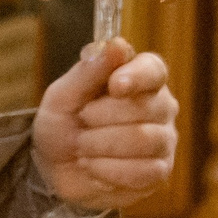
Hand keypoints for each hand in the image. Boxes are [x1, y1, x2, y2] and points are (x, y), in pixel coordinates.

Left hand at [32, 38, 178, 211]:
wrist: (53, 166)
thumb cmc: (62, 123)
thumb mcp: (62, 95)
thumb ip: (87, 71)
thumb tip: (116, 45)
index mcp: (138, 78)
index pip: (153, 69)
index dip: (136, 76)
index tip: (114, 86)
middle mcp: (159, 105)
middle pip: (145, 108)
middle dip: (99, 119)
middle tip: (80, 122)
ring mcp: (163, 139)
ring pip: (144, 140)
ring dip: (100, 145)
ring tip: (82, 146)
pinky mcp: (159, 171)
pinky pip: (143, 171)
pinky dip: (108, 170)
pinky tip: (93, 166)